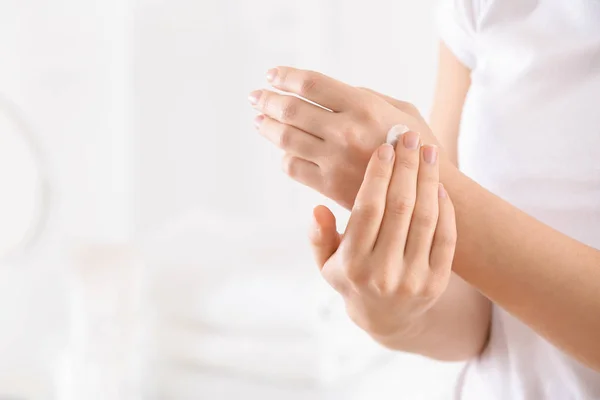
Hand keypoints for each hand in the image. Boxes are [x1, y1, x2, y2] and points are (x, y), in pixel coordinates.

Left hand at [249, 66, 441, 209]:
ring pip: (286, 139)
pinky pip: (293, 167)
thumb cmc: (418, 148)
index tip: (272, 75)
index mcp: (365, 107)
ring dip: (267, 126)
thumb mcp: (402, 109)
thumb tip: (328, 93)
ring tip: (259, 119)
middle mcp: (346, 132)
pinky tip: (284, 150)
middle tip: (256, 97)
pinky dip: (284, 156)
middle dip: (268, 100)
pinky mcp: (329, 186)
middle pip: (292, 110)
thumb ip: (364, 97)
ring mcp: (335, 161)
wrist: (426, 197)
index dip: (286, 77)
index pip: (311, 84)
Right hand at [308, 136, 456, 343]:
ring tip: (428, 151)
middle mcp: (383, 273)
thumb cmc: (352, 280)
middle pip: (400, 207)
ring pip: (425, 218)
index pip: (367, 209)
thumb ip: (319, 237)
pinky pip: (446, 237)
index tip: (384, 147)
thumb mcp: (326, 264)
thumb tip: (318, 210)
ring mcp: (414, 279)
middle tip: (409, 137)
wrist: (387, 319)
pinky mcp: (437, 282)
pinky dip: (445, 208)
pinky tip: (439, 184)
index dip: (378, 175)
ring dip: (428, 179)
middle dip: (406, 166)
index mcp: (351, 264)